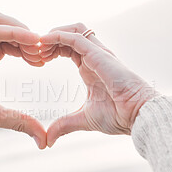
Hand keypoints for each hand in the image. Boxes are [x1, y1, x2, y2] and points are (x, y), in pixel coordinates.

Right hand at [0, 12, 46, 148]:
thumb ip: (19, 121)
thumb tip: (43, 139)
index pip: (6, 45)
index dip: (25, 49)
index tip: (41, 62)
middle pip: (4, 30)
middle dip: (27, 40)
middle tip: (43, 55)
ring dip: (21, 31)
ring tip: (38, 46)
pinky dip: (12, 31)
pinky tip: (29, 40)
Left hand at [40, 23, 157, 146]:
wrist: (137, 116)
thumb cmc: (118, 116)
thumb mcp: (83, 120)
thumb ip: (64, 125)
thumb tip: (48, 141)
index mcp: (90, 67)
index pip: (68, 48)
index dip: (51, 49)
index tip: (37, 60)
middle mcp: (94, 57)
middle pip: (69, 34)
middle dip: (49, 40)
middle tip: (34, 52)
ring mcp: (98, 54)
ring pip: (73, 30)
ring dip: (53, 34)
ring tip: (39, 47)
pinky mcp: (99, 55)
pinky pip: (76, 37)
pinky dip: (58, 36)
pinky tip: (44, 43)